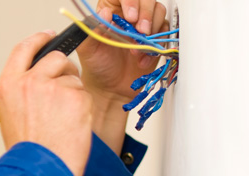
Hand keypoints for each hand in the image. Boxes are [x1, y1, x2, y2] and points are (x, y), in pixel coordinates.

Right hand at [0, 31, 92, 175]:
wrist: (39, 170)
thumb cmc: (27, 150)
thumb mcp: (11, 115)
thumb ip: (23, 91)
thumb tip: (41, 78)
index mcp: (9, 84)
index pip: (24, 49)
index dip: (39, 40)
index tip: (48, 37)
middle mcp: (29, 81)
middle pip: (56, 59)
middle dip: (64, 72)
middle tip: (65, 92)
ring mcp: (53, 87)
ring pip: (73, 79)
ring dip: (73, 96)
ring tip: (62, 121)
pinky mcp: (75, 97)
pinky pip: (85, 95)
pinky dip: (83, 110)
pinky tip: (72, 126)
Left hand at [77, 0, 169, 153]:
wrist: (111, 89)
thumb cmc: (97, 68)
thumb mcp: (88, 49)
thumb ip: (93, 30)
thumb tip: (104, 13)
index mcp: (110, 13)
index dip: (130, 1)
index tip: (130, 17)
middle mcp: (127, 16)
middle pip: (145, 0)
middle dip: (146, 14)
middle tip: (140, 31)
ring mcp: (142, 27)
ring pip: (158, 12)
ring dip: (152, 29)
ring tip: (137, 49)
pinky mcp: (154, 39)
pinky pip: (164, 33)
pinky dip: (157, 45)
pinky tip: (143, 58)